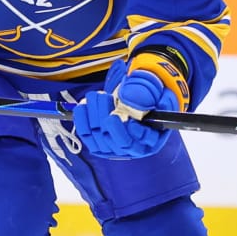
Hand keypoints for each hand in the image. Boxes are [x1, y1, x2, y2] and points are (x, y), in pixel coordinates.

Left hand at [72, 53, 187, 159]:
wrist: (132, 93)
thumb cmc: (147, 91)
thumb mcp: (154, 88)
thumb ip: (148, 92)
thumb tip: (130, 100)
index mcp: (154, 136)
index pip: (145, 140)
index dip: (135, 130)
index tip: (126, 117)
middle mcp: (134, 147)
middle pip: (120, 142)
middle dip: (108, 118)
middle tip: (104, 96)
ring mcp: (115, 147)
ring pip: (101, 138)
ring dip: (95, 114)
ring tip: (95, 95)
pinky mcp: (98, 143)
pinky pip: (86, 135)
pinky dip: (82, 119)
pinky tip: (84, 105)